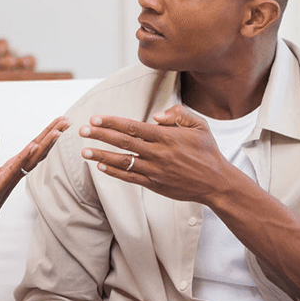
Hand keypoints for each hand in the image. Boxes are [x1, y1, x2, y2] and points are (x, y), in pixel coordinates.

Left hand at [0, 116, 69, 246]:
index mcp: (16, 166)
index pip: (35, 147)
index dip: (47, 133)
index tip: (60, 121)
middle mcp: (18, 172)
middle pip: (39, 151)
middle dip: (52, 136)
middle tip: (67, 121)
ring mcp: (11, 179)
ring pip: (32, 160)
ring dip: (44, 146)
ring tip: (57, 132)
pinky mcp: (0, 186)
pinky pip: (14, 169)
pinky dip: (23, 157)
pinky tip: (32, 146)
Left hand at [80, 104, 243, 203]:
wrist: (216, 182)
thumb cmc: (208, 152)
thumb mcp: (199, 126)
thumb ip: (177, 115)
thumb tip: (155, 116)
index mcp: (167, 137)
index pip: (133, 127)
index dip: (112, 122)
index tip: (96, 118)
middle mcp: (158, 153)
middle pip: (123, 143)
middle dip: (100, 136)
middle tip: (83, 130)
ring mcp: (155, 171)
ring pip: (123, 162)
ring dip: (102, 156)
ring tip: (84, 151)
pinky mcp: (155, 184)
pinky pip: (131, 178)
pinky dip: (115, 172)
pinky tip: (101, 167)